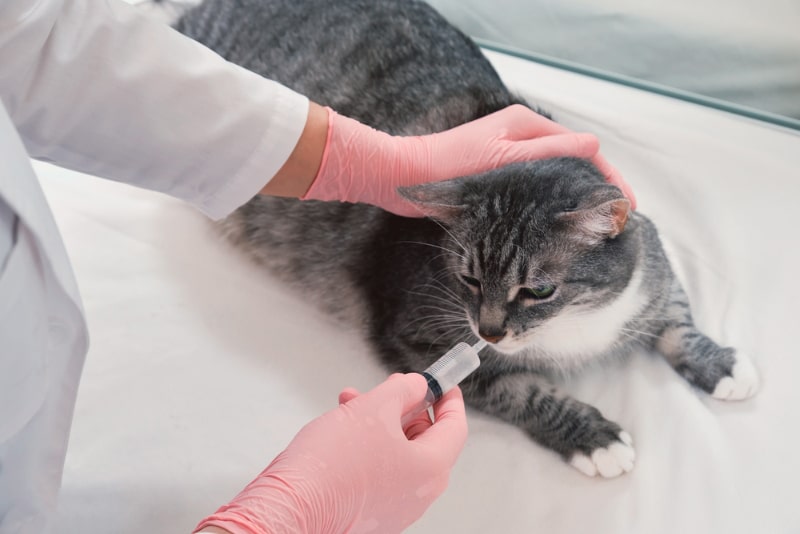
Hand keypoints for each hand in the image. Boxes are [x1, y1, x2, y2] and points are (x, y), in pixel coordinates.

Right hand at [194, 374, 467, 533]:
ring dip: (382, 423)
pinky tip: (345, 430)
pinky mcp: (371, 512)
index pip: (455, 427)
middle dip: (406, 408)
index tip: (443, 383)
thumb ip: (403, 391)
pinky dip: (370, 446)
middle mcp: (419, 493)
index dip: (448, 399)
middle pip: (426, 440)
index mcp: (431, 469)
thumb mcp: (373, 408)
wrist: (293, 508)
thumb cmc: (332, 466)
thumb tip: (417, 386)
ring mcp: (396, 507)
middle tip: (391, 388)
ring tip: (354, 403)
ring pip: (399, 453)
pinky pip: (382, 471)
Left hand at [303, 104, 634, 215]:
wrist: (404, 178)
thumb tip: (593, 147)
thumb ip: (548, 153)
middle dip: (597, 192)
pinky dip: (552, 207)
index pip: (582, 149)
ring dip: (576, 202)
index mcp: (527, 126)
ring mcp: (510, 159)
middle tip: (618, 224)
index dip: (608, 178)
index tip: (626, 205)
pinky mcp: (498, 179)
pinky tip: (561, 228)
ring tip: (598, 230)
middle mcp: (522, 139)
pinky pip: (535, 192)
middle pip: (573, 165)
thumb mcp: (504, 158)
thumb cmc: (449, 165)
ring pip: (555, 181)